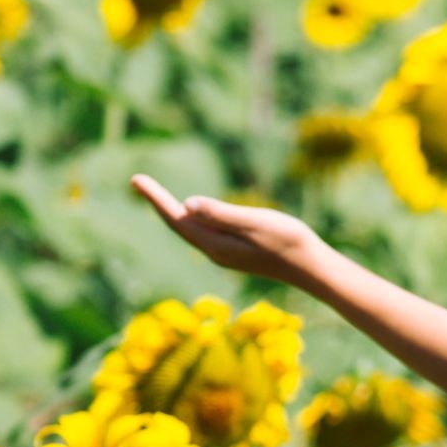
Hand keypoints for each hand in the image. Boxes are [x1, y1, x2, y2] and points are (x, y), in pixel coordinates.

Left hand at [131, 174, 325, 287]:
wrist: (311, 268)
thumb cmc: (288, 241)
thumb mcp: (255, 222)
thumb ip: (221, 214)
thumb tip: (187, 204)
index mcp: (214, 243)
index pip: (176, 217)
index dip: (155, 197)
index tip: (135, 179)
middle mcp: (214, 251)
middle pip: (178, 225)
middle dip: (158, 203)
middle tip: (138, 182)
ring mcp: (225, 254)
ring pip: (189, 231)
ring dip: (172, 212)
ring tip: (157, 196)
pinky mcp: (236, 253)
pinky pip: (203, 234)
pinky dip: (190, 220)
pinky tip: (192, 214)